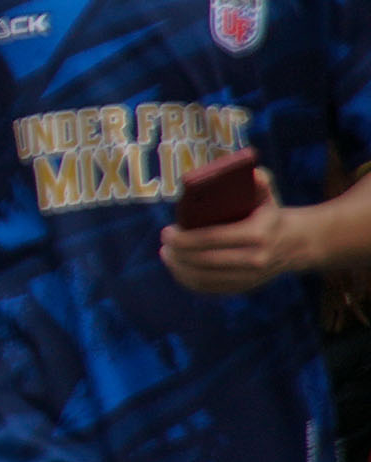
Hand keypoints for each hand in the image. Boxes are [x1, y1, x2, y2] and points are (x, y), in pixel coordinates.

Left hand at [161, 169, 300, 293]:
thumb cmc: (269, 214)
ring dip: (179, 268)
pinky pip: (211, 289)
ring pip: (205, 278)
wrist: (296, 242)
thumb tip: (250, 173)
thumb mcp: (268, 195)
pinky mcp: (245, 287)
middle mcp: (255, 259)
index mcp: (257, 234)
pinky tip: (178, 270)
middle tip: (164, 242)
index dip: (184, 238)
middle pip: (204, 260)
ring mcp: (250, 277)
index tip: (167, 232)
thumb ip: (260, 181)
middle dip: (178, 252)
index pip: (211, 239)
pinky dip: (190, 281)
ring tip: (167, 254)